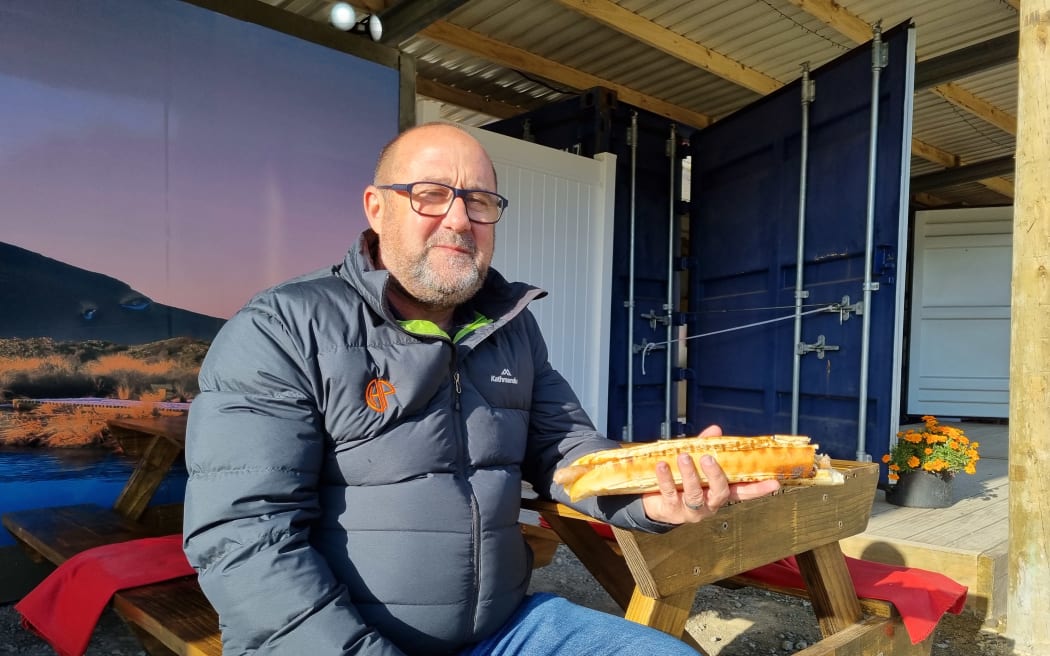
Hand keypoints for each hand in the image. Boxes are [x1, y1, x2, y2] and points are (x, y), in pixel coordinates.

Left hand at [641, 425, 780, 523]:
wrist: (651, 502)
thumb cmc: (678, 480)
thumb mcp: (693, 463)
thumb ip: (704, 447)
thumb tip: (716, 430)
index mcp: (718, 493)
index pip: (742, 492)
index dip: (758, 489)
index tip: (775, 483)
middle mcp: (708, 504)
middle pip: (720, 492)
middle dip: (716, 475)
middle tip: (708, 458)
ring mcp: (690, 509)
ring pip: (694, 493)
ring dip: (690, 474)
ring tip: (683, 457)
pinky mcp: (671, 510)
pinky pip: (669, 492)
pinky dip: (666, 477)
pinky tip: (662, 465)